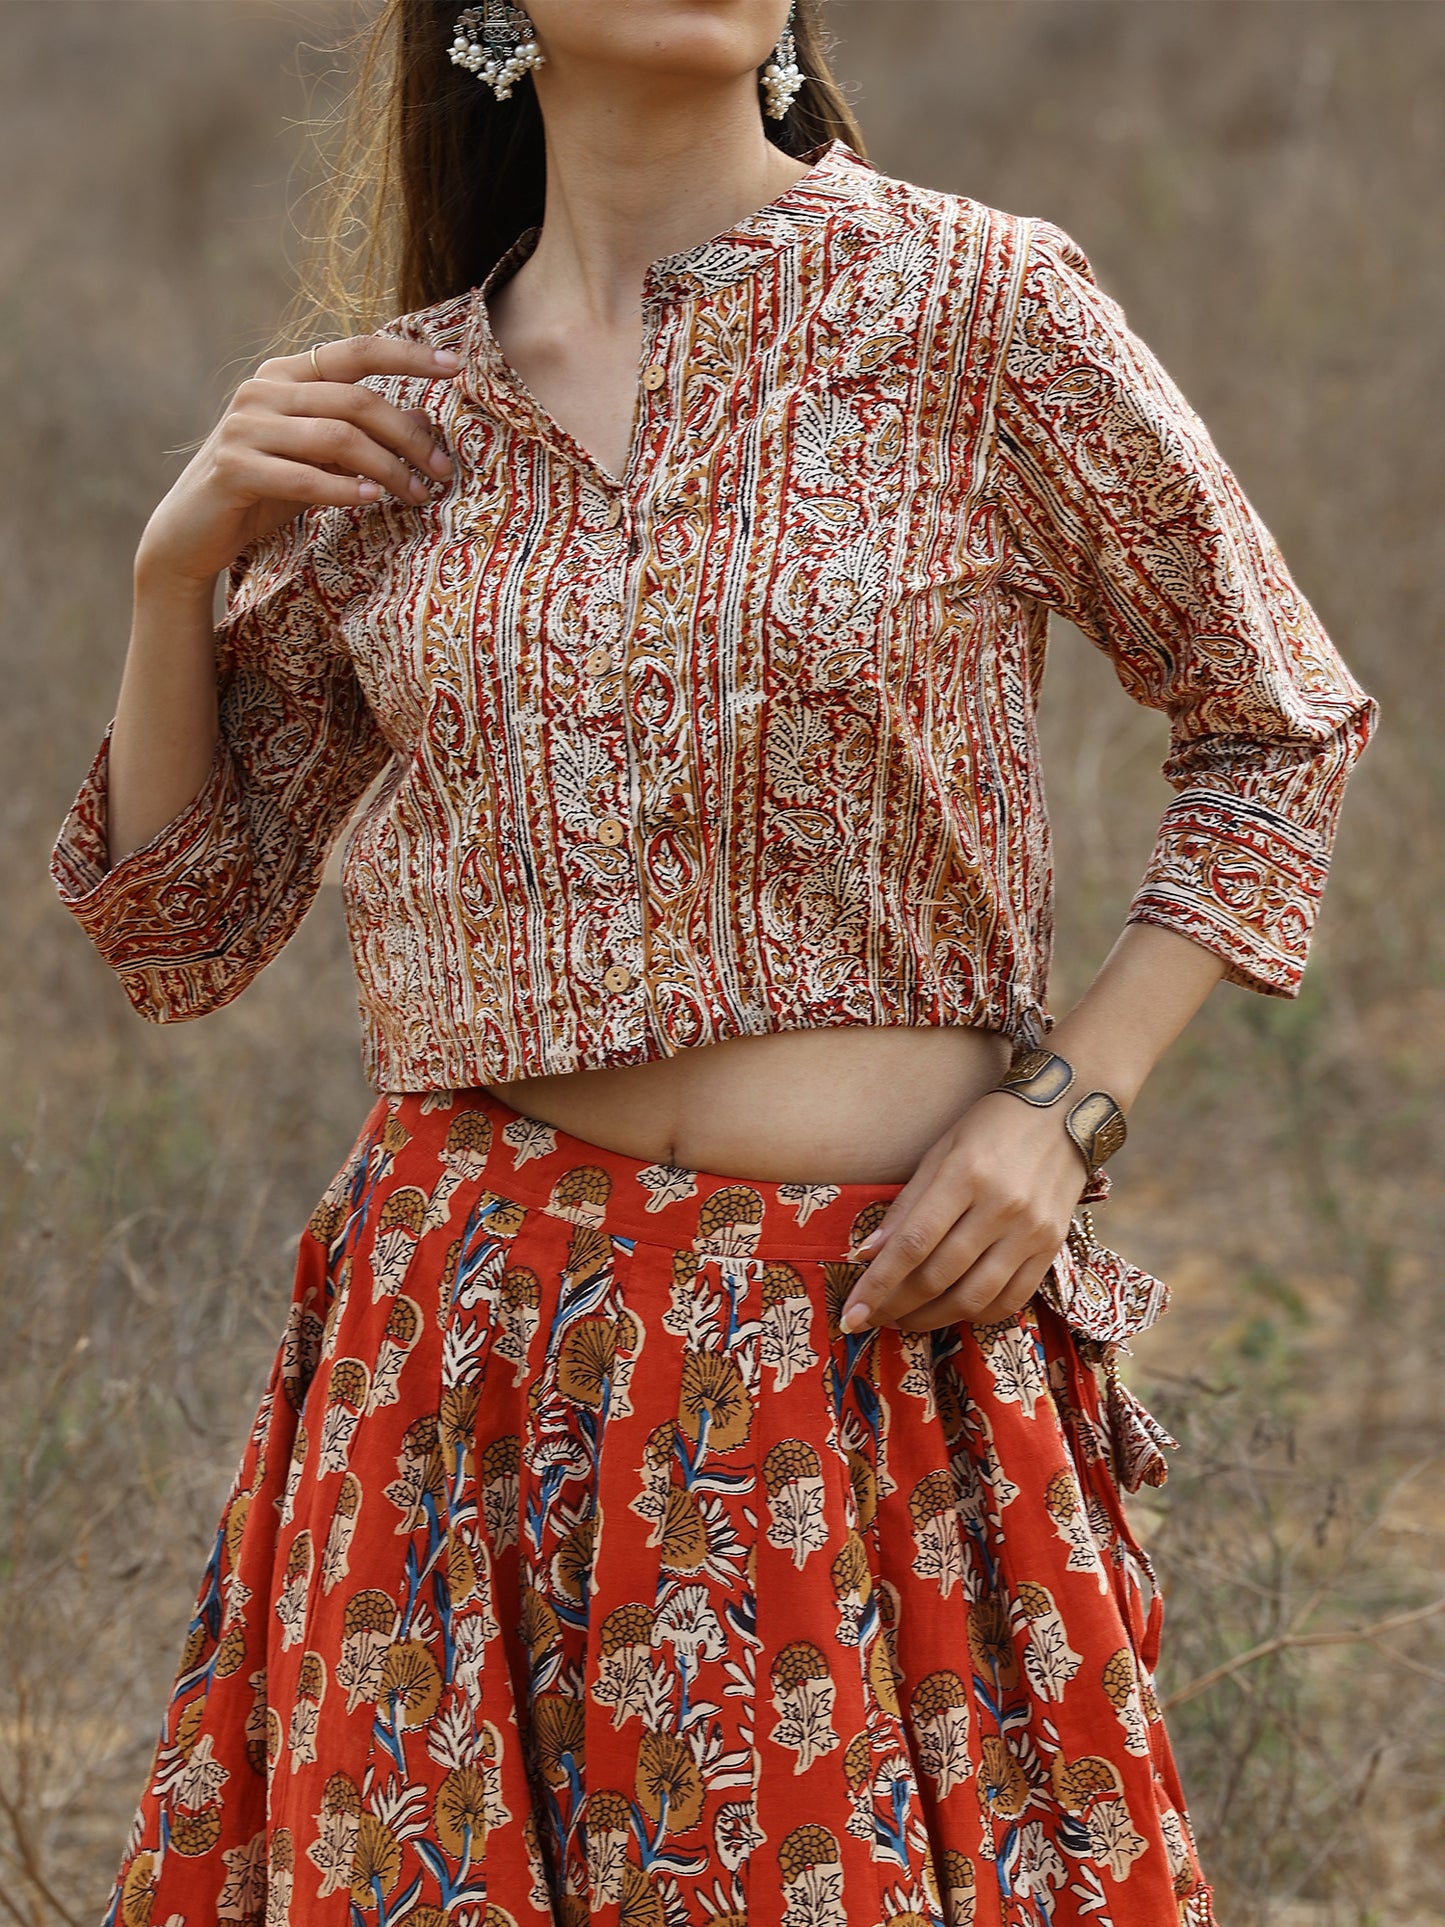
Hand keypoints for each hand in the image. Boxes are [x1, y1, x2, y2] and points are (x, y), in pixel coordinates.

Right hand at [134, 333, 463, 586]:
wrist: (193, 532)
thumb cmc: (266, 489)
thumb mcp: (321, 456)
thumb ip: (363, 432)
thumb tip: (424, 416)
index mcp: (286, 375)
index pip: (356, 351)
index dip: (407, 356)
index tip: (455, 366)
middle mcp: (263, 390)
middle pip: (357, 401)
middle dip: (408, 437)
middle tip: (441, 471)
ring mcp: (245, 427)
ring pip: (337, 438)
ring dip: (387, 468)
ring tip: (416, 495)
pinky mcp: (234, 467)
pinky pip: (304, 477)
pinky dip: (343, 489)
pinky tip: (371, 498)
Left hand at [838, 1090, 1089, 1333]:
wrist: (1067, 1110)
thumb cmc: (992, 1125)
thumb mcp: (940, 1150)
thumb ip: (907, 1204)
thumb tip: (867, 1254)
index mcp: (965, 1175)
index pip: (912, 1244)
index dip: (878, 1284)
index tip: (852, 1313)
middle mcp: (1000, 1207)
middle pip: (938, 1276)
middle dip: (896, 1306)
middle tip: (871, 1317)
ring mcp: (1031, 1231)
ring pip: (973, 1297)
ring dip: (931, 1319)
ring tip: (904, 1320)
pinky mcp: (1053, 1247)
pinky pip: (1011, 1299)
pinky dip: (976, 1315)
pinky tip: (951, 1311)